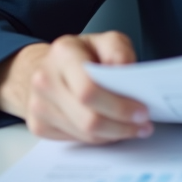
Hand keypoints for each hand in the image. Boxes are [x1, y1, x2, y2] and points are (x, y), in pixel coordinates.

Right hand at [0, 31, 152, 143]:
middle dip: (121, 126)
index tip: (142, 112)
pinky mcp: (39, 125)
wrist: (49, 67)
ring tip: (133, 128)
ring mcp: (38, 105)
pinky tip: (111, 128)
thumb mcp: (106, 41)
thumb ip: (119, 51)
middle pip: (87, 119)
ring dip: (113, 135)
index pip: (90, 90)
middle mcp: (45, 80)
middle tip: (143, 126)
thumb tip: (127, 72)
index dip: (119, 106)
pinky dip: (98, 138)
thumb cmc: (82, 54)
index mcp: (63, 54)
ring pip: (84, 134)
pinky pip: (75, 140)